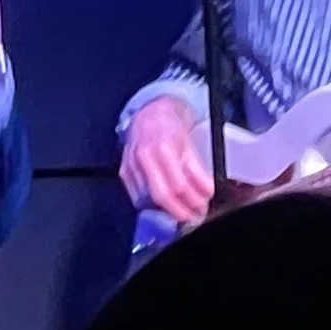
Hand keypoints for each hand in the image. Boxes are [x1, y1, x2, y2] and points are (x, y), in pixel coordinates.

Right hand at [119, 97, 212, 225]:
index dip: (193, 200)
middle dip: (180, 211)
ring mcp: (130, 164)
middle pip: (161, 195)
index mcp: (163, 146)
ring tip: (183, 211)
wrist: (148, 112)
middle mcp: (144, 156)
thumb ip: (197, 168)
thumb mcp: (189, 143)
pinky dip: (152, 205)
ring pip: (148, 199)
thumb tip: (207, 191)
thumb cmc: (171, 126)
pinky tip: (164, 206)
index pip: (178, 184)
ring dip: (167, 210)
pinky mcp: (123, 171)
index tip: (204, 206)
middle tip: (194, 216)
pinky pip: (136, 196)